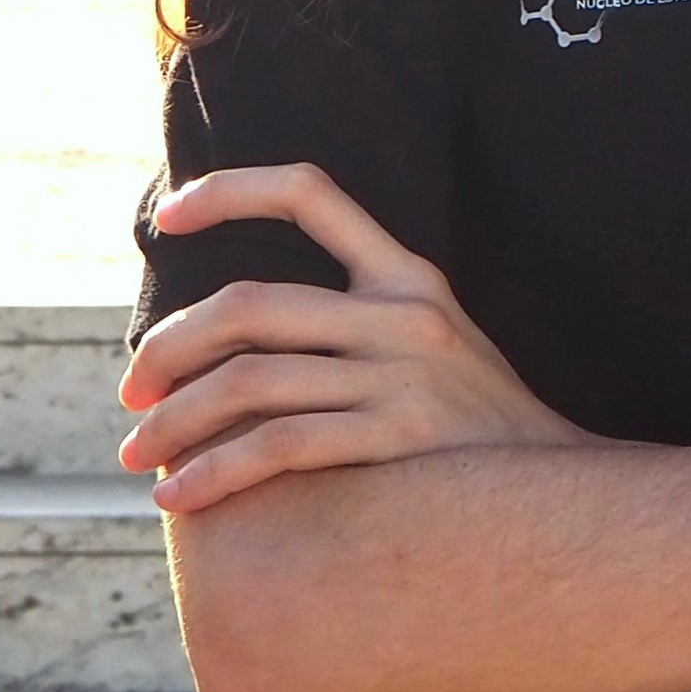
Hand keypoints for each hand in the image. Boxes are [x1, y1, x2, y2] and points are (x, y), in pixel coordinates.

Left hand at [119, 162, 583, 513]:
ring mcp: (402, 375)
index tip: (168, 218)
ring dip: (174, 420)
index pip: (310, 192)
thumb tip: (240, 343)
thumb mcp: (437, 346)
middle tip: (130, 389)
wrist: (560, 499)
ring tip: (136, 456)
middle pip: (251, 305)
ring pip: (250, 381)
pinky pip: (279, 446)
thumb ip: (359, 328)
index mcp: (408, 275)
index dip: (230, 191)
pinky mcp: (399, 438)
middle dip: (170, 346)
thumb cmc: (475, 433)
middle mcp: (403, 313)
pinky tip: (179, 498)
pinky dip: (214, 472)